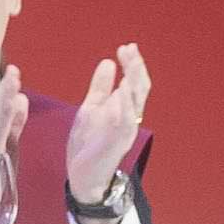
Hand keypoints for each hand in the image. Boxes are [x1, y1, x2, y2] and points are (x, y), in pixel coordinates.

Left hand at [63, 42, 150, 204]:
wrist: (84, 176)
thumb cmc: (90, 142)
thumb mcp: (92, 108)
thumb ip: (100, 87)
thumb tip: (108, 62)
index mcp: (125, 111)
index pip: (134, 84)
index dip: (133, 65)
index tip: (126, 47)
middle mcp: (130, 120)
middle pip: (139, 91)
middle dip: (135, 69)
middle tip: (129, 49)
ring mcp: (124, 132)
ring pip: (134, 105)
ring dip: (131, 83)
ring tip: (128, 63)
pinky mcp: (114, 144)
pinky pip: (122, 124)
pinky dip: (123, 107)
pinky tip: (119, 92)